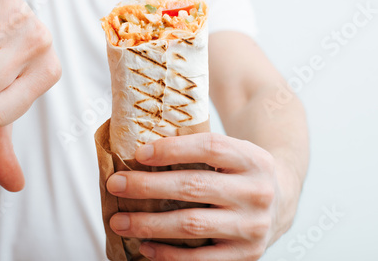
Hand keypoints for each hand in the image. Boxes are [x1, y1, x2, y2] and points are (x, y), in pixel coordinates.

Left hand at [106, 133, 278, 260]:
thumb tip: (141, 151)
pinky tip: (145, 246)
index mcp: (253, 159)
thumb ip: (198, 149)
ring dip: (149, 224)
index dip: (171, 149)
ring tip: (119, 221)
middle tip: (116, 184)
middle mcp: (257, 192)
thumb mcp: (233, 152)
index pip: (209, 147)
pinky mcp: (246, 255)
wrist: (281, 201)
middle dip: (148, 187)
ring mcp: (252, 226)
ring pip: (192, 224)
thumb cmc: (240, 172)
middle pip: (194, 187)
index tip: (138, 154)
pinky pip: (201, 259)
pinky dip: (168, 254)